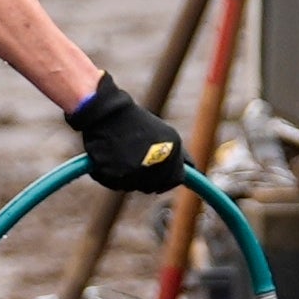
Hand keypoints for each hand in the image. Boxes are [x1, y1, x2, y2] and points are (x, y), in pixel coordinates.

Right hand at [64, 73, 185, 194]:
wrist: (106, 111)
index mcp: (174, 148)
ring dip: (127, 178)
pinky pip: (116, 184)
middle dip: (144, 179)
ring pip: (134, 187)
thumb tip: (192, 169)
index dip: (165, 180)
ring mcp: (140, 169)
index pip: (176, 179)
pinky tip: (108, 159)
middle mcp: (160, 160)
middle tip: (131, 160)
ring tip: (119, 156)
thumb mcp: (162, 133)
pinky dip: (111, 176)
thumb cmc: (130, 121)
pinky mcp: (119, 174)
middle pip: (154, 186)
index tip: (154, 175)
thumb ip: (176, 155)